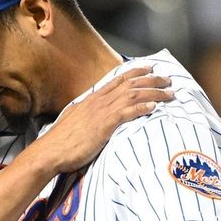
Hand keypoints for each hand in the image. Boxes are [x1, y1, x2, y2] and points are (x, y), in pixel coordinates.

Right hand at [31, 67, 172, 173]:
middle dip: (152, 79)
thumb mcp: (74, 121)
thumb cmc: (61, 141)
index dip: (135, 72)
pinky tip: (155, 107)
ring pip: (134, 95)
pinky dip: (143, 107)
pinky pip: (128, 111)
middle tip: (168, 79)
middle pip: (130, 84)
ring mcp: (102, 111)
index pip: (117, 80)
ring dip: (154, 92)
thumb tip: (93, 117)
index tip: (149, 69)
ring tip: (170, 93)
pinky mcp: (105, 124)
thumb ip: (86, 115)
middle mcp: (99, 101)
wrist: (51, 151)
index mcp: (91, 99)